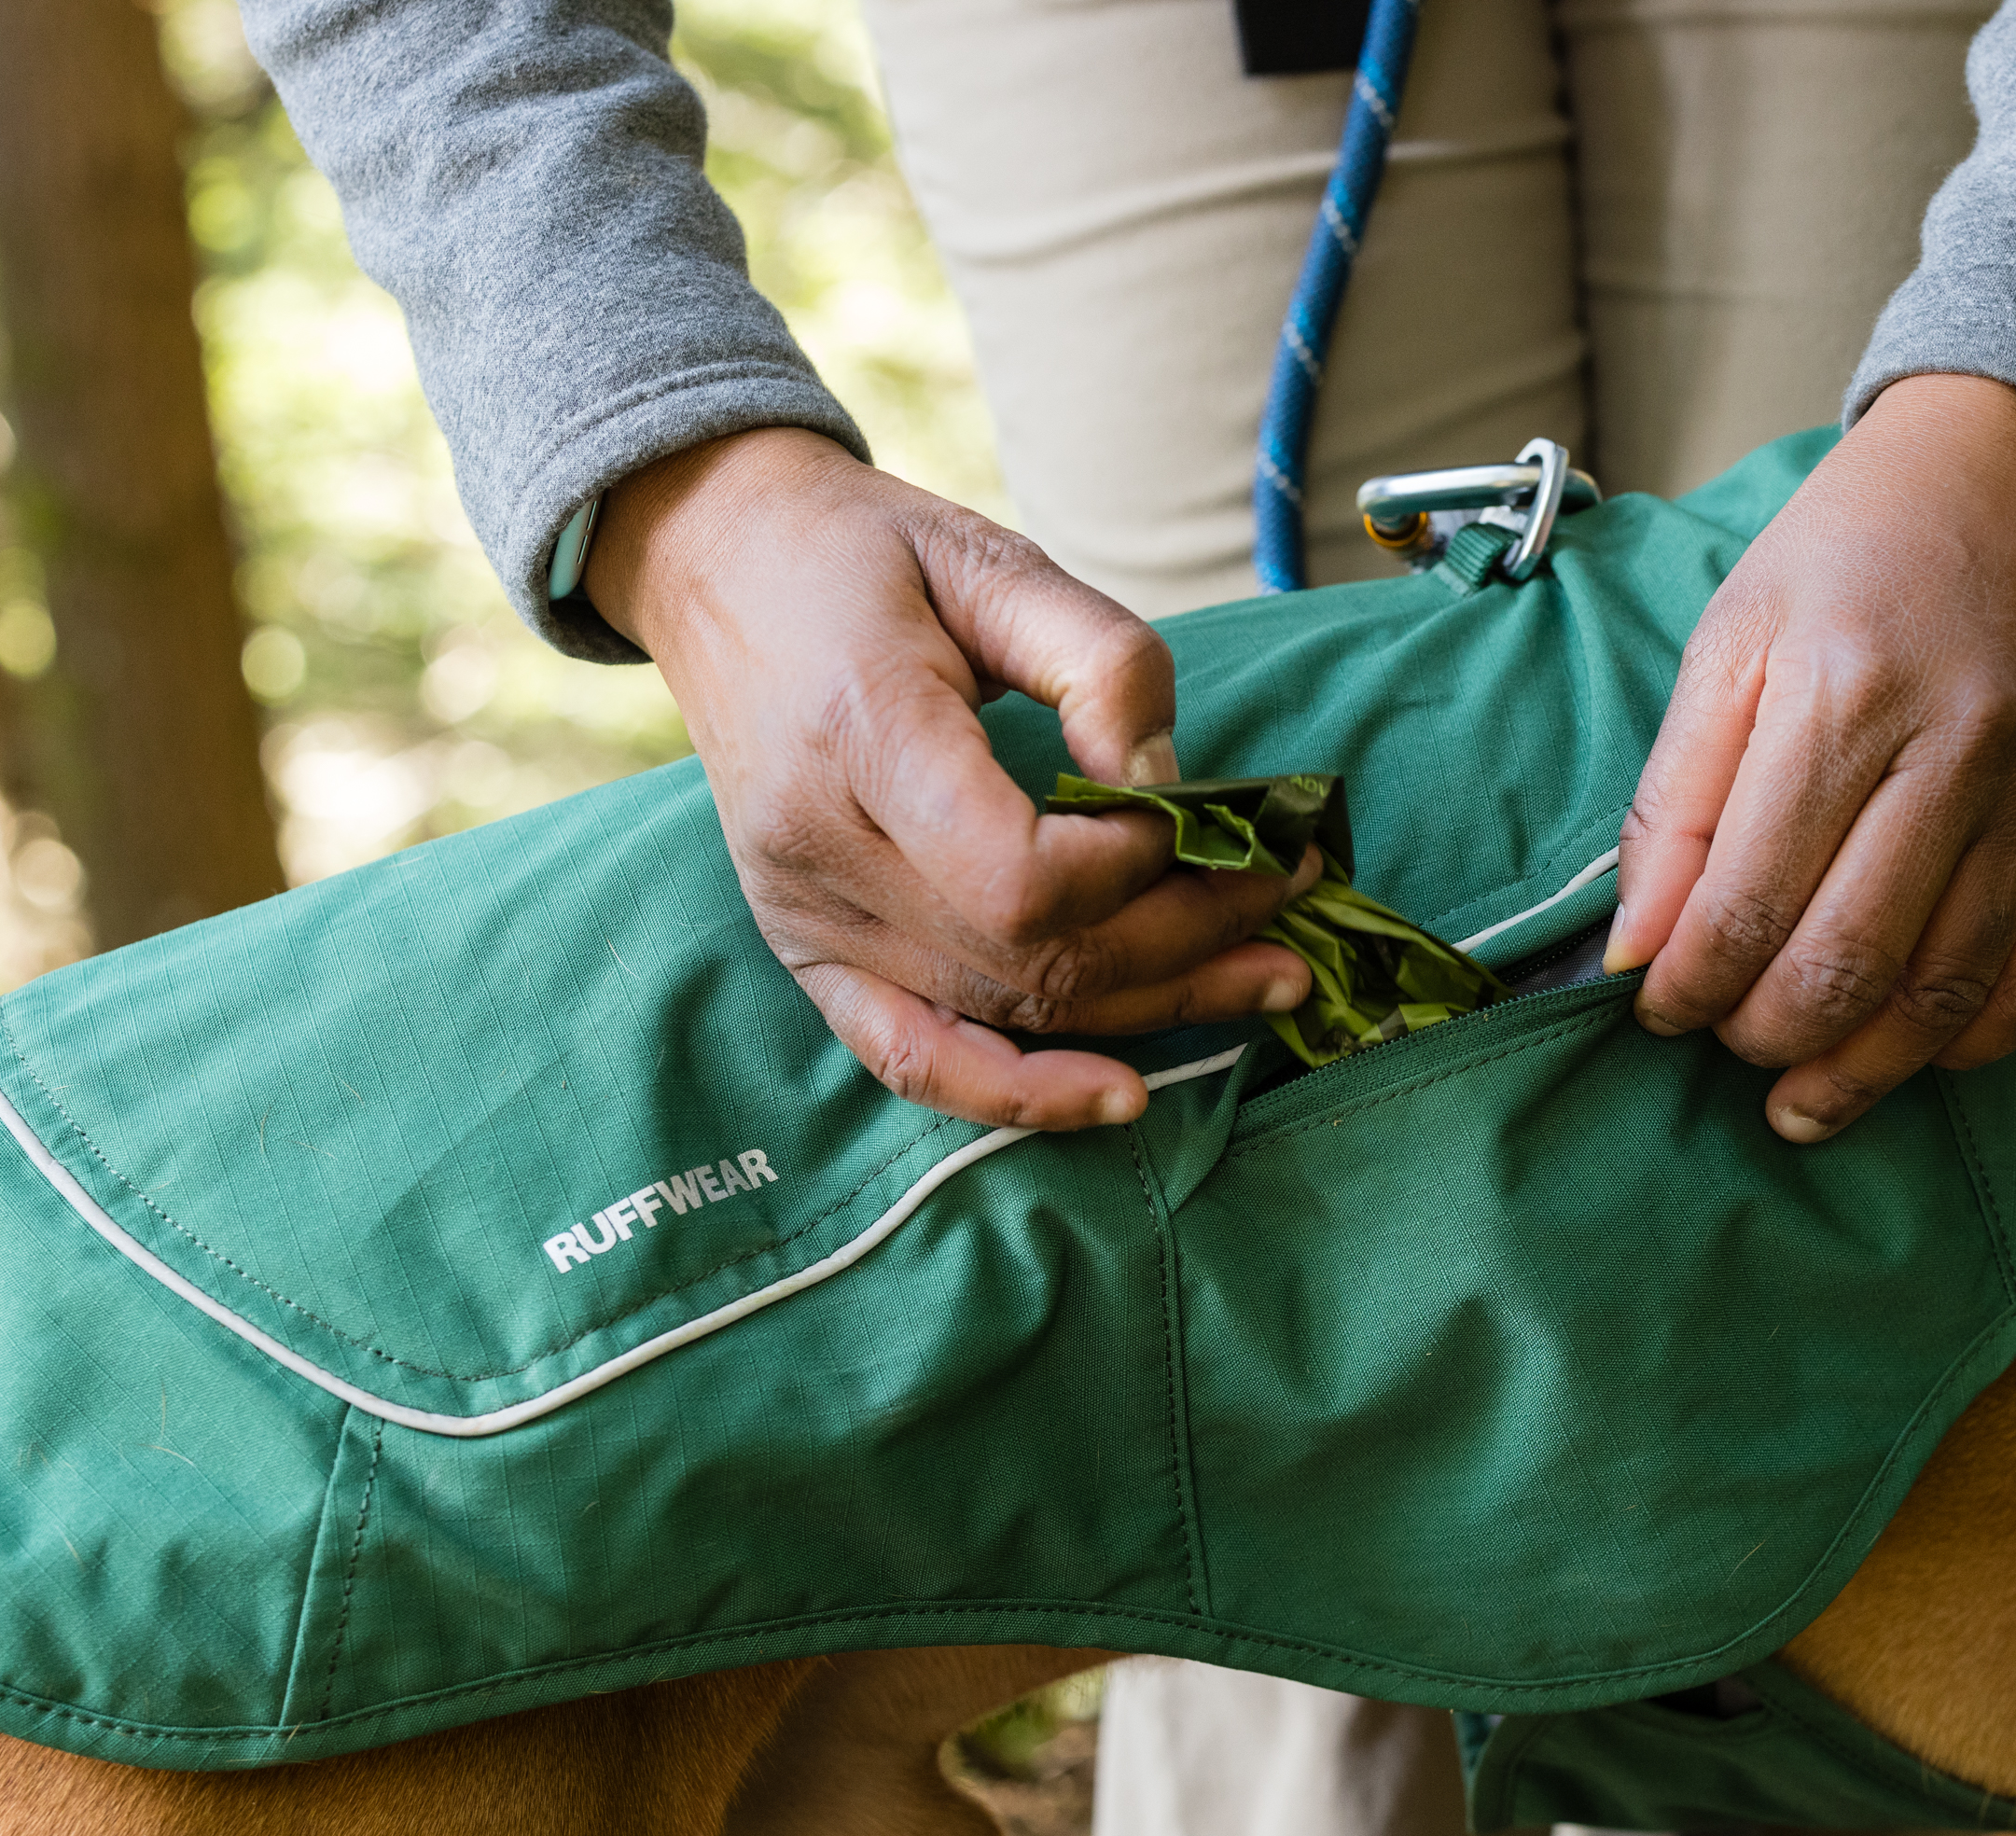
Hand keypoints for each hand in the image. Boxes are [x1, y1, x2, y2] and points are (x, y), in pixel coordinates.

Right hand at [585, 428, 1315, 1129]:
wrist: (721, 570)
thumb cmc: (865, 558)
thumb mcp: (994, 559)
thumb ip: (1101, 663)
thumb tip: (1172, 788)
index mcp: (859, 736)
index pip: (1018, 876)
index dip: (1134, 870)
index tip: (1202, 816)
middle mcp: (821, 852)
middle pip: (1034, 957)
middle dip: (1189, 936)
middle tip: (1295, 886)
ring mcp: (808, 919)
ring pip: (1006, 1012)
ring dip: (1156, 1008)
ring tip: (1274, 974)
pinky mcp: (811, 955)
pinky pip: (913, 1059)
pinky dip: (1020, 1096)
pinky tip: (1124, 1097)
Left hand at [1605, 375, 2015, 1141]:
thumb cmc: (1854, 553)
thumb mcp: (1732, 640)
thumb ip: (1675, 802)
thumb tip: (1638, 952)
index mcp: (1843, 691)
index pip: (1749, 901)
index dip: (1689, 987)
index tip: (1659, 1009)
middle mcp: (1959, 745)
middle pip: (1848, 962)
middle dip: (1766, 1036)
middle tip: (1729, 1045)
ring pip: (1947, 992)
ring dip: (1861, 1070)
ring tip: (1802, 1094)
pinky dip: (1974, 1041)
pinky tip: (1913, 1053)